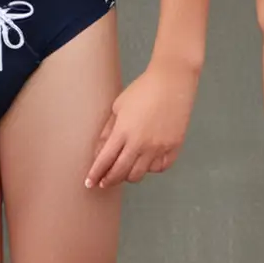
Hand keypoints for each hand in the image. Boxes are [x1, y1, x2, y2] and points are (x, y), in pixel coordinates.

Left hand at [86, 58, 197, 187]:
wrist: (173, 80)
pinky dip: (152, 168)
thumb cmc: (143, 89)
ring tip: (125, 171)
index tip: (89, 182)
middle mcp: (140, 143)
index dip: (95, 174)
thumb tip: (100, 152)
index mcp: (123, 131)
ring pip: (139, 174)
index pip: (104, 161)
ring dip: (128, 176)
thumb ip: (108, 130)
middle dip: (108, 180)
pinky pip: (160, 167)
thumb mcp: (118, 106)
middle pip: (120, 172)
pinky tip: (147, 162)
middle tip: (104, 181)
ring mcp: (158, 146)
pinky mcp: (174, 146)